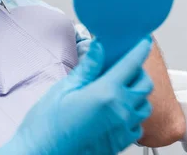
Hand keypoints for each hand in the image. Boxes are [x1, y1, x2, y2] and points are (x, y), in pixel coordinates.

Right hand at [0, 37, 153, 154]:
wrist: (42, 153)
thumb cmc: (47, 125)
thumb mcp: (64, 88)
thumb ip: (87, 68)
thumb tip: (99, 49)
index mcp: (105, 93)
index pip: (131, 64)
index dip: (139, 49)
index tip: (143, 42)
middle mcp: (120, 111)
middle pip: (144, 84)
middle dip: (137, 71)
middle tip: (122, 66)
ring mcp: (122, 129)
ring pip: (144, 106)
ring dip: (136, 94)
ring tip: (118, 90)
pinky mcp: (120, 143)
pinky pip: (137, 125)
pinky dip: (132, 115)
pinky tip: (115, 111)